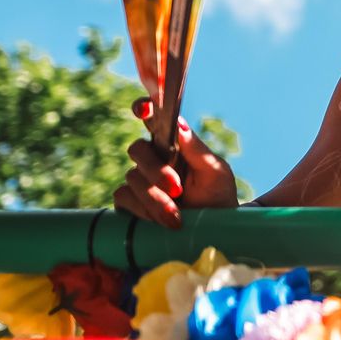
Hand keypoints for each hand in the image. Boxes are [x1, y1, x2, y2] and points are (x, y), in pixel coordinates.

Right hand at [113, 98, 238, 227]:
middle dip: (156, 171)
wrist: (213, 231)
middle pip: (137, 150)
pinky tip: (160, 221)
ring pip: (132, 178)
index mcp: (173, 144)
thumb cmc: (217, 197)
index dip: (143, 108)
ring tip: (177, 216)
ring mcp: (139, 180)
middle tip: (177, 189)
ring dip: (155, 199)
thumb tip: (180, 124)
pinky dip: (142, 210)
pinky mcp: (129, 203)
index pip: (153, 119)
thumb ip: (198, 150)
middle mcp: (153, 158)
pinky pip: (123, 198)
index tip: (143, 109)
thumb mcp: (216, 172)